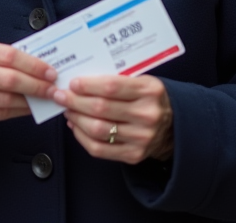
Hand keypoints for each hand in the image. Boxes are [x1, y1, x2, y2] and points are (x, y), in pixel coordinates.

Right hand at [0, 35, 56, 142]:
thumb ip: (1, 54)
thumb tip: (37, 64)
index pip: (9, 56)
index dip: (33, 65)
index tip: (50, 71)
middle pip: (9, 80)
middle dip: (36, 85)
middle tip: (53, 88)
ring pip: (5, 100)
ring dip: (30, 101)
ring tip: (44, 99)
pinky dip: (17, 112)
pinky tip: (28, 108)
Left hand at [56, 75, 173, 164]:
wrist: (174, 127)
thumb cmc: (151, 99)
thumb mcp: (143, 81)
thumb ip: (118, 80)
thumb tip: (82, 83)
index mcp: (149, 91)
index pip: (112, 87)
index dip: (88, 85)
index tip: (73, 83)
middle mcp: (146, 115)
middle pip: (101, 109)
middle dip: (75, 101)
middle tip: (61, 96)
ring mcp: (141, 138)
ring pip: (98, 130)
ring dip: (76, 119)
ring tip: (68, 110)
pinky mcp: (133, 155)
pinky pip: (100, 149)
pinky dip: (82, 137)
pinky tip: (76, 126)